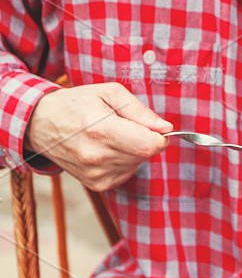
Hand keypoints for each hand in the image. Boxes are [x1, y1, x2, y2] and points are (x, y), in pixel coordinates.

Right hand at [25, 83, 172, 190]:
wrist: (40, 124)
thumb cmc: (76, 104)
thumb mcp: (108, 94)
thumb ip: (140, 111)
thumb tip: (165, 128)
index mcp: (100, 130)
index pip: (149, 145)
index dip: (160, 137)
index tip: (155, 128)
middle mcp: (96, 156)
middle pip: (145, 155)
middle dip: (145, 140)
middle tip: (126, 127)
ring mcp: (94, 173)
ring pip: (137, 164)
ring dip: (133, 151)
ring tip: (112, 137)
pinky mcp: (95, 184)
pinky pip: (126, 174)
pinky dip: (124, 162)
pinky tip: (107, 149)